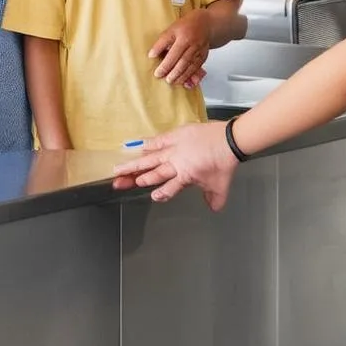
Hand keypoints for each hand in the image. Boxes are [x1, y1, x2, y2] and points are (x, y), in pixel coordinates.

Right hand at [112, 121, 238, 209]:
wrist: (228, 139)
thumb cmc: (223, 163)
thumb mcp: (220, 185)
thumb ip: (214, 199)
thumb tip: (213, 210)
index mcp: (185, 176)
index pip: (169, 187)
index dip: (161, 193)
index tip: (153, 196)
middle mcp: (176, 163)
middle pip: (152, 172)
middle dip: (134, 179)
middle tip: (117, 183)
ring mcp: (174, 148)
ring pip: (150, 157)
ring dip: (133, 164)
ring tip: (118, 168)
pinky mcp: (176, 135)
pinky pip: (158, 140)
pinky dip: (147, 143)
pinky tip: (135, 146)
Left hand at [149, 10, 210, 86]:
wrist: (206, 24)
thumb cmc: (186, 26)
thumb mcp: (171, 29)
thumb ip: (162, 42)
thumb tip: (152, 55)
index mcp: (183, 37)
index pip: (173, 52)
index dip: (165, 63)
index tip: (157, 71)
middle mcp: (193, 45)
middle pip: (182, 61)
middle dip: (172, 72)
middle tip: (163, 78)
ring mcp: (199, 51)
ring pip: (190, 66)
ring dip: (181, 76)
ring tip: (171, 81)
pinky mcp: (203, 57)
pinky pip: (197, 68)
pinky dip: (189, 76)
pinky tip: (183, 81)